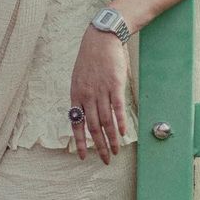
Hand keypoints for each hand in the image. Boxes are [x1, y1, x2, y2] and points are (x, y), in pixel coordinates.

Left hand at [70, 27, 128, 162]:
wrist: (101, 39)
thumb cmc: (90, 60)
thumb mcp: (78, 79)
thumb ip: (81, 98)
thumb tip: (83, 114)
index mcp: (76, 96)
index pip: (77, 124)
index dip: (80, 142)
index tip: (83, 156)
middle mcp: (87, 96)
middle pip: (93, 127)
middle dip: (99, 146)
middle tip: (105, 160)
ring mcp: (101, 91)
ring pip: (106, 121)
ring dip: (111, 139)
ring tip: (116, 151)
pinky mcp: (115, 85)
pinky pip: (117, 108)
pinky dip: (120, 122)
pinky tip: (122, 134)